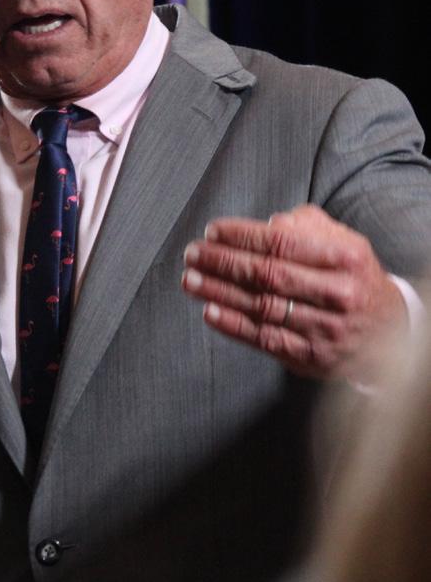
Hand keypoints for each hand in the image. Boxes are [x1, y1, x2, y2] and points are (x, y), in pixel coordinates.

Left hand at [181, 204, 406, 382]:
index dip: (242, 236)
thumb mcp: (344, 242)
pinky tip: (209, 311)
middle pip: (267, 274)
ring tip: (190, 279)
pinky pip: (265, 339)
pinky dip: (233, 325)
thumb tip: (267, 225)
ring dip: (219, 292)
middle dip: (222, 262)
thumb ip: (306, 226)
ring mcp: (324, 328)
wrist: (391, 334)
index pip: (282, 243)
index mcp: (345, 258)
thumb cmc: (354, 279)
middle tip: (192, 254)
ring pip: (261, 307)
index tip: (212, 231)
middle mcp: (336, 293)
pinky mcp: (311, 357)